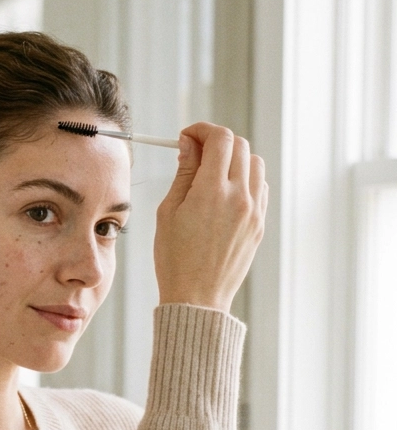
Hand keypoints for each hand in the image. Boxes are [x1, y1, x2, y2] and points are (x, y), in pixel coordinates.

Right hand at [154, 122, 266, 312]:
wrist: (197, 299)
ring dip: (234, 159)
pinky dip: (245, 180)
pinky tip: (225, 193)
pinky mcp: (259, 225)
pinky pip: (260, 188)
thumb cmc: (175, 260)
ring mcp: (254, 211)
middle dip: (216, 141)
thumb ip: (184, 172)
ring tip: (212, 173)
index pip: (220, 138)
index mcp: (212, 191)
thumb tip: (190, 145)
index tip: (187, 137)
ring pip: (254, 163)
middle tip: (196, 152)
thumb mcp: (169, 211)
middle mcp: (239, 197)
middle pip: (239, 145)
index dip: (202, 130)